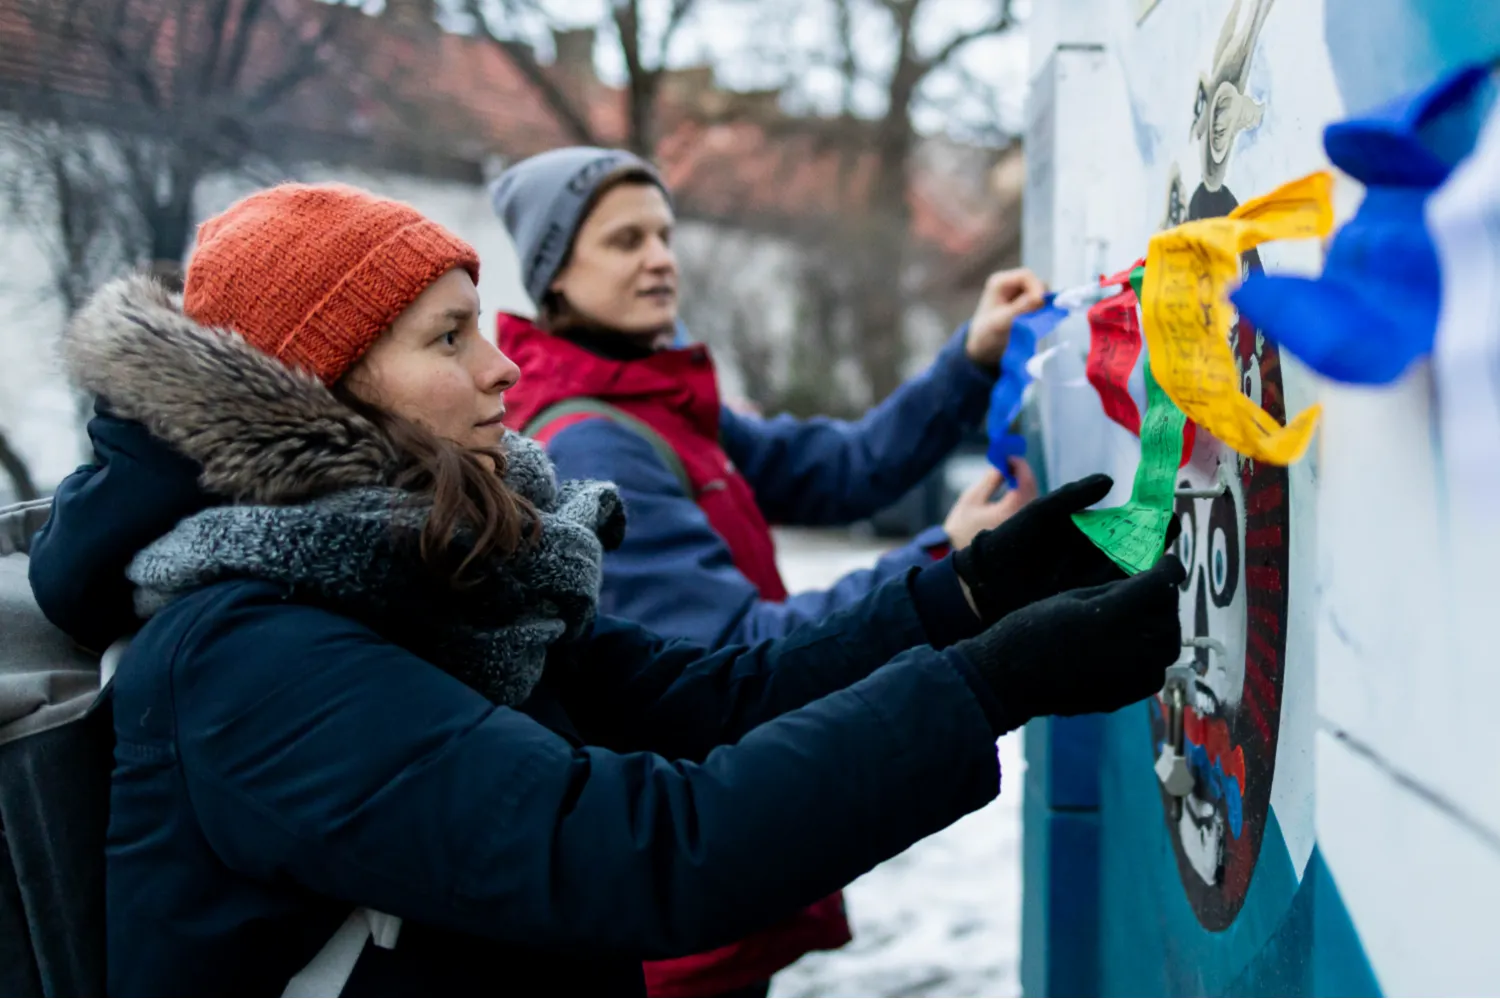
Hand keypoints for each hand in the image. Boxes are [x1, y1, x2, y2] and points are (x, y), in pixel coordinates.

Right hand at [943, 459, 1038, 550]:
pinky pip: (1029, 510)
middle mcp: (1023, 521)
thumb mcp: (971, 499)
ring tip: (1007, 476)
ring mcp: (1025, 530)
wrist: (958, 560)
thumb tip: (1004, 463)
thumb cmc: (961, 529)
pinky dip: (1022, 497)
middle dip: (1022, 473)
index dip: (1020, 465)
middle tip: (1009, 463)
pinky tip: (1010, 493)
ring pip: (1032, 498)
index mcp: (1010, 512)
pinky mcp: (1024, 535)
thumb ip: (991, 479)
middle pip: (1032, 489)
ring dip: (1022, 484)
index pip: (1025, 481)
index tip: (1010, 456)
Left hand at [952, 473, 1180, 623]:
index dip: (1148, 521)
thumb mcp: (1039, 514)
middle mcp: (1094, 556)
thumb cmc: (1009, 542)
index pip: (1127, 525)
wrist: (983, 582)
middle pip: (1135, 552)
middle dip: (1154, 548)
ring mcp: (1091, 582)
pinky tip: (1139, 597)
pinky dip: (1126, 598)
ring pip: (1128, 577)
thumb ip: (1071, 496)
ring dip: (1145, 575)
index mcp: (1087, 532)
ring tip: (1162, 571)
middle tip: (1170, 546)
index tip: (1167, 516)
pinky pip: (1111, 600)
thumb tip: (1109, 480)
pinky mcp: (1084, 605)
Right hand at [953, 556, 1185, 733]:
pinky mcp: (1127, 696)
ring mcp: (1131, 677)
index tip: (1167, 563)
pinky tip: (1131, 646)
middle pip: (1169, 615)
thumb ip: (1115, 591)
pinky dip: (1150, 655)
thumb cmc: (1030, 630)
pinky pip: (1154, 670)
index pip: (1161, 585)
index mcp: (1113, 616)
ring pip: (1167, 644)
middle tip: (1148, 589)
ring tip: (1141, 617)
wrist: (1008, 679)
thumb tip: (1145, 584)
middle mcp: (1131, 648)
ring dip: (1160, 626)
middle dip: (1163, 598)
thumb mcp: (1071, 596)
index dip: (1168, 569)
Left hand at [965, 268, 1047, 367]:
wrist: (982, 347)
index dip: (1037, 288)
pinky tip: (1036, 320)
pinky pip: (1039, 302)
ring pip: (1039, 292)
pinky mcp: (1024, 302)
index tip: (1040, 304)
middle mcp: (1009, 283)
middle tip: (1040, 313)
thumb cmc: (986, 334)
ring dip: (1041, 304)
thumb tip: (1039, 298)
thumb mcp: (1002, 322)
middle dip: (1040, 297)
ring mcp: (1017, 292)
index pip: (1026, 275)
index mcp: (999, 282)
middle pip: (1034, 282)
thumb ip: (1020, 308)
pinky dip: (1041, 309)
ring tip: (1035, 318)